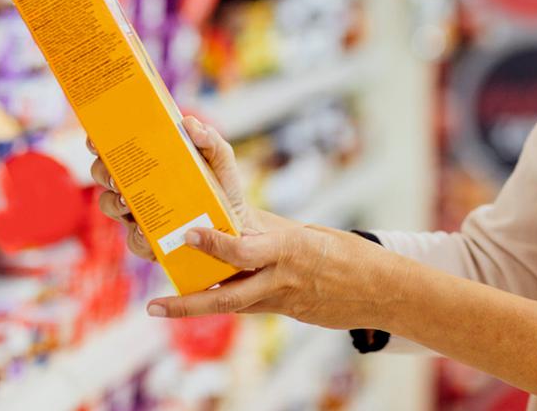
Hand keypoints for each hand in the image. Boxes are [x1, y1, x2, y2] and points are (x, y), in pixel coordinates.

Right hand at [88, 115, 262, 261]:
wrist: (236, 226)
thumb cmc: (221, 187)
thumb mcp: (219, 159)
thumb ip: (209, 140)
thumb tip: (189, 124)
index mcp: (149, 163)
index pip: (117, 149)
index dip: (99, 143)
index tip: (95, 140)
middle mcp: (137, 187)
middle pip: (104, 175)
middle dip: (103, 173)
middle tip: (115, 176)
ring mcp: (139, 214)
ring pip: (110, 206)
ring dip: (113, 202)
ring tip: (126, 202)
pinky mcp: (149, 241)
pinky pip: (134, 241)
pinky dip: (137, 236)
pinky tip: (145, 232)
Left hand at [145, 225, 397, 330]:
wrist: (380, 290)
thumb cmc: (347, 253)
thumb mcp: (310, 234)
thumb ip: (272, 233)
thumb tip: (237, 225)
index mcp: (288, 251)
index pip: (244, 251)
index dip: (215, 245)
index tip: (190, 234)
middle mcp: (279, 279)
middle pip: (228, 296)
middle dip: (189, 303)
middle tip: (156, 304)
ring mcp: (281, 300)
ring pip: (231, 306)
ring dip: (194, 307)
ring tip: (161, 308)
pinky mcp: (284, 311)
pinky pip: (247, 305)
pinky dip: (224, 298)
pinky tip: (200, 297)